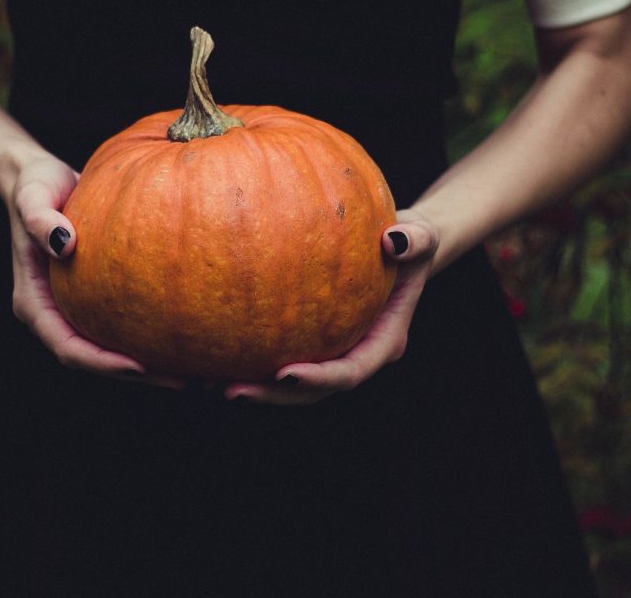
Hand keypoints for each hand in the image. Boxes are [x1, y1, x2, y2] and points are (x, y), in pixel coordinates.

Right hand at [7, 152, 184, 388]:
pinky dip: (153, 334)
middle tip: (185, 380)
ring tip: (197, 368)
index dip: (102, 363)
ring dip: (151, 364)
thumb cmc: (35, 185)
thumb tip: (64, 244)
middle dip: (138, 374)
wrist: (41, 178)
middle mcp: (55, 314)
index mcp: (34, 303)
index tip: (139, 366)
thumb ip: (40, 219)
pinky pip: (125, 324)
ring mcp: (76, 308)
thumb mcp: (33, 196)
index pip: (68, 347)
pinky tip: (190, 332)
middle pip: (95, 359)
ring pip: (113, 349)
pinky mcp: (97, 297)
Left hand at [223, 209, 438, 404]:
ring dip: (254, 387)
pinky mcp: (309, 340)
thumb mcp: (421, 234)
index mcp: (383, 341)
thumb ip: (415, 240)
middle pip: (313, 392)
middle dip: (273, 396)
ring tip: (209, 383)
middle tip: (231, 391)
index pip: (351, 372)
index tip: (285, 374)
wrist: (398, 247)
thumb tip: (394, 241)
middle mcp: (355, 354)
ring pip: (290, 384)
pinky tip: (210, 352)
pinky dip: (248, 359)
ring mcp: (331, 351)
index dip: (319, 380)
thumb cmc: (409, 240)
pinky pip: (277, 354)